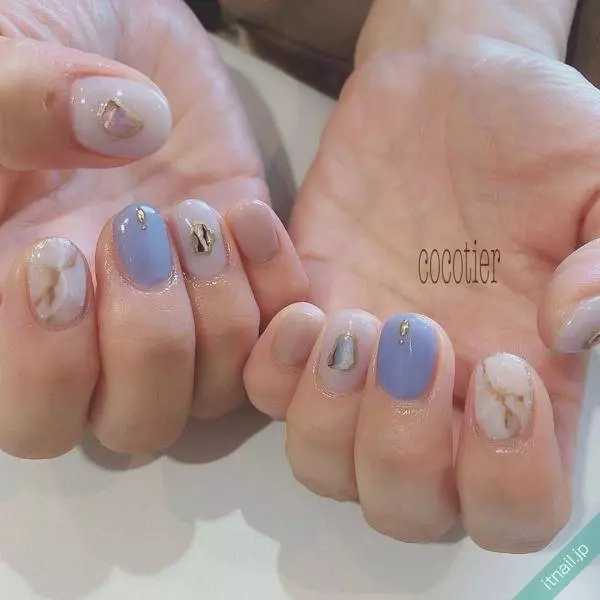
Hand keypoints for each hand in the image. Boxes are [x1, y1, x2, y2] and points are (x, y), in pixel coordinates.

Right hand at [0, 0, 306, 456]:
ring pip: (213, 393)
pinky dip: (274, 290)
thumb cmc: (34, 43)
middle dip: (149, 346)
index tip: (54, 253)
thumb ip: (19, 105)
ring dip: (217, 318)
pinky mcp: (243, 278)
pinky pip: (277, 333)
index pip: (32, 415)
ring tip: (197, 219)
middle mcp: (102, 332)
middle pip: (136, 424)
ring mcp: (182, 309)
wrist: (116, 37)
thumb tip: (120, 124)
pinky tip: (244, 215)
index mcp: (22, 310)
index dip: (46, 366)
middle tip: (138, 232)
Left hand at [244, 37, 599, 552]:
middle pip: (398, 503)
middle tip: (412, 333)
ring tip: (338, 317)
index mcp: (518, 384)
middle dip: (397, 445)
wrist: (445, 88)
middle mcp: (432, 395)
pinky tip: (282, 251)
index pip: (512, 506)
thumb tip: (572, 327)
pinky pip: (256, 372)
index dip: (506, 480)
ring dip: (319, 407)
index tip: (501, 371)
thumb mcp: (598, 181)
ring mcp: (356, 363)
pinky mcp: (298, 315)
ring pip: (314, 457)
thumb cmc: (531, 135)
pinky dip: (263, 338)